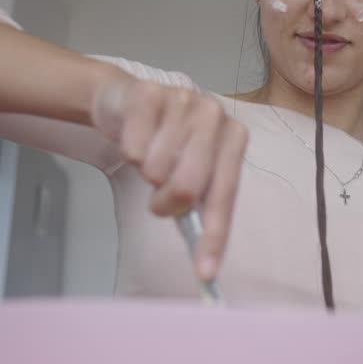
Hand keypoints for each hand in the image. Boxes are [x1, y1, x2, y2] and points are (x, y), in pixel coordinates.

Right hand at [91, 76, 246, 278]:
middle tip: (158, 193)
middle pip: (187, 186)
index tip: (204, 271)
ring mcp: (185, 99)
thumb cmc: (164, 142)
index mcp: (234, 138)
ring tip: (148, 154)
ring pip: (156, 169)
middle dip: (166, 201)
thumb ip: (198, 204)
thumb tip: (203, 259)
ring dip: (145, 172)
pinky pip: (133, 147)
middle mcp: (216, 115)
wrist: (129, 102)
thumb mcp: (187, 172)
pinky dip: (128, 150)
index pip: (224, 195)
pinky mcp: (150, 92)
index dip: (213, 236)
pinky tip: (135, 135)